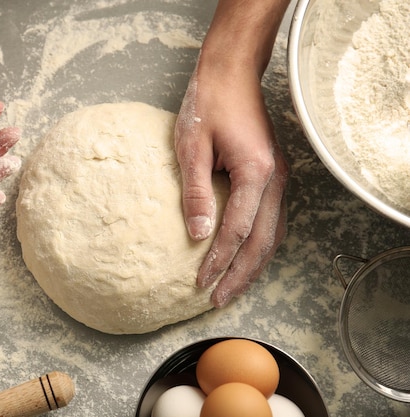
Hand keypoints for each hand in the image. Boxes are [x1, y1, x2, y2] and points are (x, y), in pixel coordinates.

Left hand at [175, 49, 287, 307]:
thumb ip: (195, 192)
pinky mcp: (273, 176)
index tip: (200, 283)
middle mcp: (276, 180)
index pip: (237, 230)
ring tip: (232, 289)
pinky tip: (244, 258)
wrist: (232, 75)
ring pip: (272, 235)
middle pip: (262, 241)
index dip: (219, 260)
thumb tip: (198, 235)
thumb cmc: (208, 105)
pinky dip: (259, 246)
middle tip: (218, 300)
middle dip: (240, 274)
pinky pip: (272, 221)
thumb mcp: (191, 147)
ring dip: (253, 265)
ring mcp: (279, 178)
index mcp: (256, 172)